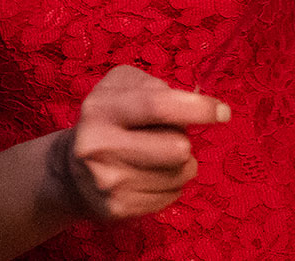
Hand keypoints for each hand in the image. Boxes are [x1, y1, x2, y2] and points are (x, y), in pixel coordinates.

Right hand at [51, 65, 229, 223]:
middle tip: (169, 136)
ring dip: (180, 163)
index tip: (223, 112)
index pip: (157, 106)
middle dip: (183, 140)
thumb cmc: (107, 120)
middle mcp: (100, 146)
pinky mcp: (118, 209)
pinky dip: (170, 184)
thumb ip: (154, 85)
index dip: (196, 108)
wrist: (71, 171)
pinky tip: (150, 175)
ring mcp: (109, 182)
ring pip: (179, 174)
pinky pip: (171, 196)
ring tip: (158, 156)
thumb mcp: (119, 87)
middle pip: (176, 148)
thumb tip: (194, 102)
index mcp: (101, 109)